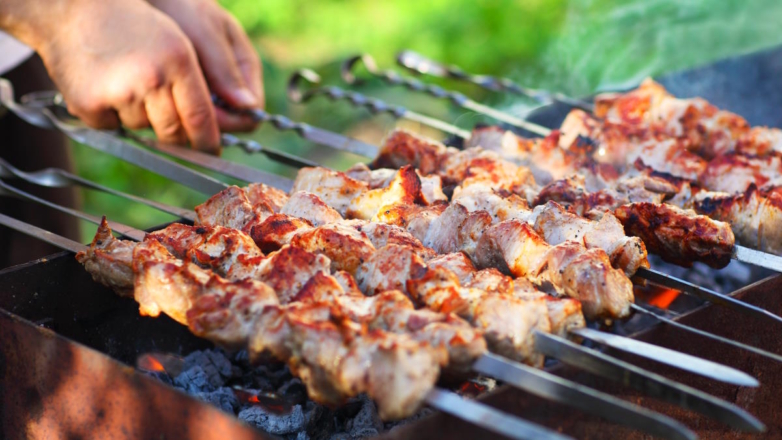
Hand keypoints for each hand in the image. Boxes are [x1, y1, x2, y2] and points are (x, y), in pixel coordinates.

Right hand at [23, 0, 221, 152]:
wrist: (71, 10)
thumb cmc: (131, 25)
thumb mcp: (177, 41)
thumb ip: (210, 76)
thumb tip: (244, 106)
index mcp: (178, 61)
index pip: (201, 117)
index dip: (208, 141)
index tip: (212, 151)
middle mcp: (151, 78)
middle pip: (173, 133)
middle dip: (176, 137)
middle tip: (173, 128)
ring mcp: (119, 93)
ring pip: (143, 129)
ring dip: (140, 116)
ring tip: (128, 84)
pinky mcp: (90, 105)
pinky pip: (112, 128)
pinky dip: (111, 115)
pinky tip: (105, 88)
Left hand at [148, 0, 262, 131]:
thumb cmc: (182, 6)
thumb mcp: (206, 33)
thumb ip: (225, 68)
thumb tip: (250, 107)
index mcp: (246, 68)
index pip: (251, 113)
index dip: (231, 121)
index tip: (204, 116)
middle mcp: (231, 83)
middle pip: (230, 123)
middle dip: (208, 123)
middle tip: (178, 110)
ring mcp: (210, 88)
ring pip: (208, 122)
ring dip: (190, 119)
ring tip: (166, 102)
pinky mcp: (188, 91)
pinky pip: (188, 114)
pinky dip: (177, 111)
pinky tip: (159, 99)